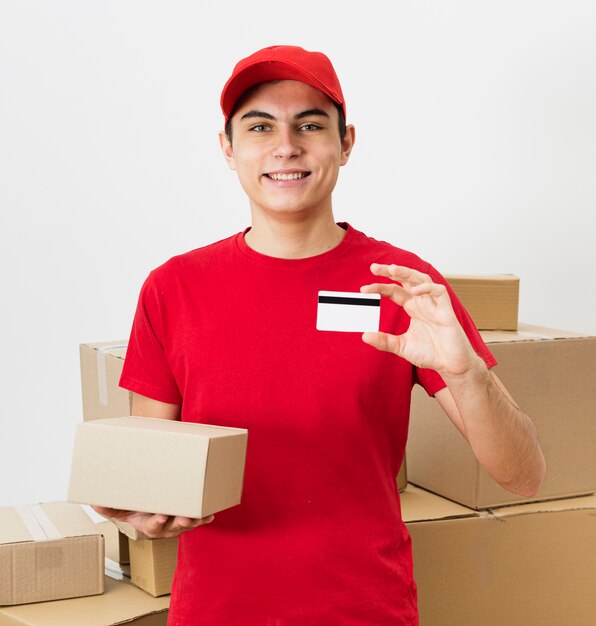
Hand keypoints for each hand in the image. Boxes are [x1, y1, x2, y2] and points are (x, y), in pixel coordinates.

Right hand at [92, 505, 213, 538]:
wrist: (149, 511)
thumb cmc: (137, 509)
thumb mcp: (122, 509)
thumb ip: (110, 508)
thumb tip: (94, 503)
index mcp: (149, 524)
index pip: (153, 526)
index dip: (157, 522)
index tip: (160, 516)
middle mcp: (165, 526)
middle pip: (173, 527)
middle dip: (179, 523)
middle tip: (183, 517)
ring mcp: (178, 523)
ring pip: (187, 524)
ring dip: (194, 521)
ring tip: (200, 516)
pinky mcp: (189, 518)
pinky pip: (198, 519)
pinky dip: (204, 517)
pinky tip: (211, 513)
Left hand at [360, 263, 480, 376]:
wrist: (451, 366)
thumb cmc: (431, 354)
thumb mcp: (401, 346)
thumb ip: (384, 341)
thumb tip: (364, 336)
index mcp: (413, 308)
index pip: (394, 291)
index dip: (380, 287)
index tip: (363, 290)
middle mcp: (423, 302)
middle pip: (406, 279)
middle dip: (391, 271)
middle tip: (373, 267)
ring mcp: (435, 305)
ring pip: (422, 279)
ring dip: (407, 272)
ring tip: (392, 269)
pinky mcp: (446, 311)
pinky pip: (439, 292)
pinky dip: (427, 288)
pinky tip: (414, 291)